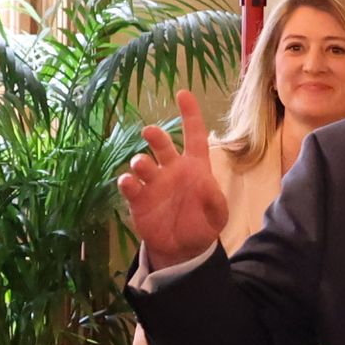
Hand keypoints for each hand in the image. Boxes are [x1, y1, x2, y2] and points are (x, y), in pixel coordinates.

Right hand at [115, 90, 228, 270]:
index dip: (190, 115)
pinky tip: (128, 182)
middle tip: (149, 133)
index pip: (193, 135)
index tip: (183, 93)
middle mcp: (171, 169)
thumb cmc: (202, 226)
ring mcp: (153, 183)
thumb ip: (215, 201)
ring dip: (140, 161)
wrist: (182, 250)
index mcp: (194, 168)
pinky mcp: (138, 199)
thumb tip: (206, 185)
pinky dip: (126, 181)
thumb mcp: (218, 216)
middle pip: (162, 145)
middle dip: (155, 136)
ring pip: (142, 163)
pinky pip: (129, 185)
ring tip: (142, 165)